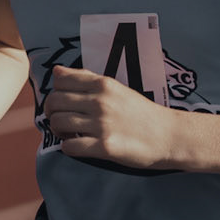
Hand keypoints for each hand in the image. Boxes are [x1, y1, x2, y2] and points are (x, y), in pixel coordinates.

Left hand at [45, 66, 173, 168]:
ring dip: (58, 130)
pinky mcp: (105, 147)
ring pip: (58, 123)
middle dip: (51, 112)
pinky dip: (68, 147)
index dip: (55, 91)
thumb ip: (87, 79)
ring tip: (69, 133)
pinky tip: (78, 146)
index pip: (61, 80)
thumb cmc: (141, 113)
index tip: (63, 102)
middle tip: (60, 120)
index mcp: (103, 85)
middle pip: (54, 102)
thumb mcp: (117, 89)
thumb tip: (57, 71)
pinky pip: (70, 147)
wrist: (168, 136)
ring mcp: (102, 125)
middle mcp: (100, 102)